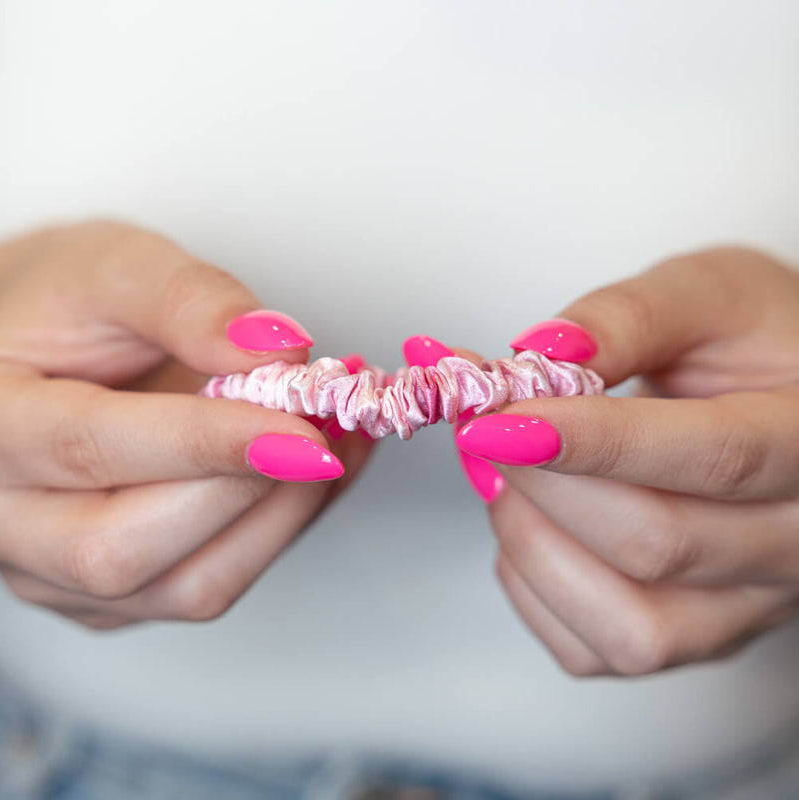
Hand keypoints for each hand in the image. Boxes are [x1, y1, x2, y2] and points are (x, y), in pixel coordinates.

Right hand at [0, 220, 371, 628]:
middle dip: (248, 488)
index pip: (92, 451)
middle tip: (324, 424)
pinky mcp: (112, 594)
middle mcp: (6, 520)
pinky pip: (209, 585)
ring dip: (281, 517)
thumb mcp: (111, 268)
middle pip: (126, 548)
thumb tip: (280, 350)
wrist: (29, 356)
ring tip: (334, 441)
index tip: (303, 426)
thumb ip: (189, 302)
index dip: (208, 443)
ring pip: (183, 589)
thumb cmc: (56, 307)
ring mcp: (56, 572)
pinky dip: (280, 530)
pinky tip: (313, 472)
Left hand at [456, 247, 798, 675]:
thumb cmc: (752, 346)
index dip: (593, 442)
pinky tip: (531, 521)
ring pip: (629, 627)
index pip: (713, 458)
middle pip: (657, 544)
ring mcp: (747, 608)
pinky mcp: (694, 639)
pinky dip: (531, 587)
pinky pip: (594, 653)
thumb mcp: (708, 295)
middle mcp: (795, 544)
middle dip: (542, 481)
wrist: (782, 404)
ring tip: (508, 473)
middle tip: (483, 427)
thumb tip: (540, 356)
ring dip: (532, 543)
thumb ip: (628, 317)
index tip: (496, 417)